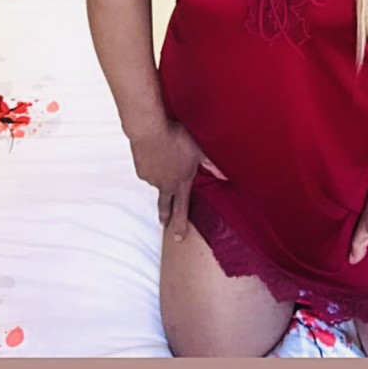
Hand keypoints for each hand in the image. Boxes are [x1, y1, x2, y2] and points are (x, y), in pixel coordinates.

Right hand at [129, 119, 227, 241]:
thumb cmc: (177, 138)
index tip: (179, 237)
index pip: (182, 208)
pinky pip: (149, 170)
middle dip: (165, 216)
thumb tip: (225, 176)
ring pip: (157, 182)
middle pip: (164, 205)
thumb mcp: (199, 150)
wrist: (151, 131)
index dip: (181, 223)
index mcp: (181, 182)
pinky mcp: (141, 170)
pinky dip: (152, 165)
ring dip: (160, 178)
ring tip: (164, 163)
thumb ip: (211, 165)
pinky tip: (155, 155)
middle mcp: (165, 184)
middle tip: (163, 225)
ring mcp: (152, 178)